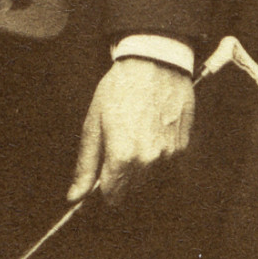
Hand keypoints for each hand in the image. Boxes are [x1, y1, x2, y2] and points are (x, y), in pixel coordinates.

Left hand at [67, 58, 193, 204]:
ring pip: (150, 176)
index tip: (104, 173)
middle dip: (123, 174)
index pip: (113, 196)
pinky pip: (167, 163)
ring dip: (141, 164)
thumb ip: (86, 163)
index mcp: (122, 156)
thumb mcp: (94, 121)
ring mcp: (168, 156)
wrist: (153, 62)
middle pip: (132, 188)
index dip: (106, 186)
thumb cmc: (119, 88)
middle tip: (119, 142)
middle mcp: (147, 162)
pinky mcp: (182, 147)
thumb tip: (75, 196)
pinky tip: (151, 128)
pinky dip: (158, 152)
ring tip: (136, 131)